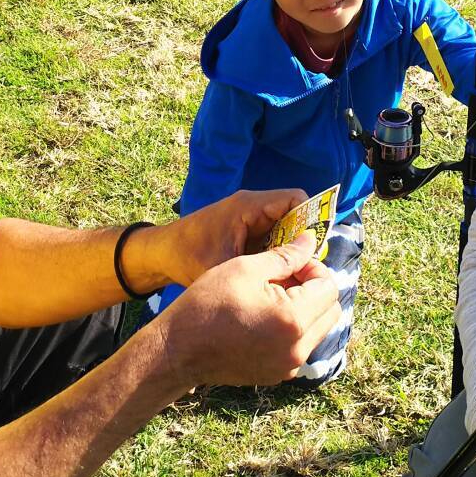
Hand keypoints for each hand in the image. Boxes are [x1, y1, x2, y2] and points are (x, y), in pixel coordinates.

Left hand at [134, 188, 307, 286]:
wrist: (159, 255)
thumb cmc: (187, 257)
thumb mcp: (226, 267)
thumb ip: (262, 268)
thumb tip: (297, 277)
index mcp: (249, 205)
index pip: (296, 199)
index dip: (313, 220)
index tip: (316, 250)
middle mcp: (252, 206)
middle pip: (294, 215)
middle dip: (304, 240)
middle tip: (307, 268)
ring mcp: (248, 218)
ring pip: (285, 228)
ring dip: (291, 248)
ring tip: (294, 274)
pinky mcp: (245, 230)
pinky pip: (272, 236)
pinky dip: (278, 253)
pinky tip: (276, 274)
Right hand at [152, 232, 340, 386]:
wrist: (177, 350)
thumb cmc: (207, 304)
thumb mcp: (246, 268)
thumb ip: (285, 255)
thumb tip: (310, 241)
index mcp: (293, 320)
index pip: (329, 287)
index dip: (313, 268)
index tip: (291, 262)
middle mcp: (298, 349)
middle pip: (330, 310)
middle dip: (315, 289)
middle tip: (286, 277)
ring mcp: (289, 366)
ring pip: (318, 329)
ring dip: (306, 309)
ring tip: (273, 296)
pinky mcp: (278, 374)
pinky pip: (300, 346)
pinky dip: (293, 329)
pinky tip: (265, 317)